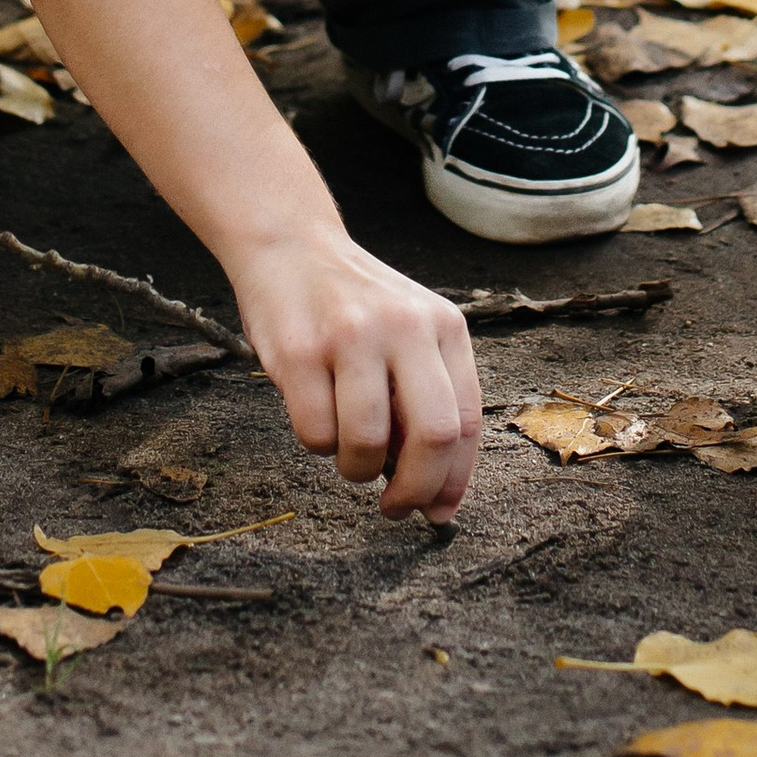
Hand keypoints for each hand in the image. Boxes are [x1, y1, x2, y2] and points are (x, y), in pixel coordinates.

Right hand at [224, 225, 485, 518]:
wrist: (290, 245)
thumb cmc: (353, 306)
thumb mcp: (409, 332)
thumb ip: (426, 395)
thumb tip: (433, 490)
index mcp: (443, 325)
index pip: (466, 419)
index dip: (454, 479)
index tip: (438, 510)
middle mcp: (405, 327)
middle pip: (432, 435)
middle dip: (415, 489)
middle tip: (395, 507)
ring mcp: (351, 337)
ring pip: (367, 444)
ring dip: (356, 468)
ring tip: (346, 450)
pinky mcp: (300, 352)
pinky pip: (315, 433)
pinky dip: (316, 443)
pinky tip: (314, 412)